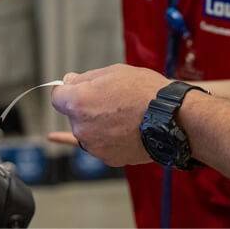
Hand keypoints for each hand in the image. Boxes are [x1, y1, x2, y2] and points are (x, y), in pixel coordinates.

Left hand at [50, 64, 170, 166]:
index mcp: (79, 102)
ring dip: (97, 123)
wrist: (171, 118)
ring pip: (88, 131)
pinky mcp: (107, 158)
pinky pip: (101, 145)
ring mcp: (94, 145)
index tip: (75, 87)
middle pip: (74, 114)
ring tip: (124, 113)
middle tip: (111, 98)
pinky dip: (107, 138)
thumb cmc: (144, 91)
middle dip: (85, 106)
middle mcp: (81, 127)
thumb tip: (69, 82)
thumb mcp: (113, 72)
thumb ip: (86, 78)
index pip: (57, 96)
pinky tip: (88, 136)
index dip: (66, 90)